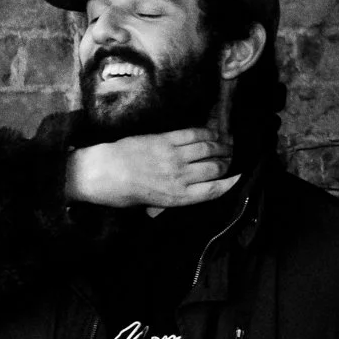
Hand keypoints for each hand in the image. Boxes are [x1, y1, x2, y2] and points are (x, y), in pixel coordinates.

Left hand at [67, 129, 237, 208]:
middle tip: (234, 157)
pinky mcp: (164, 139)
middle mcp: (179, 177)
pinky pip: (193, 134)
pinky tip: (214, 132)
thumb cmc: (119, 193)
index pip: (214, 191)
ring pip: (208, 149)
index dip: (231, 183)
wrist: (98, 172)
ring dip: (223, 146)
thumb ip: (167, 201)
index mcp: (176, 197)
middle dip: (229, 162)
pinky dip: (207, 132)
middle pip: (215, 168)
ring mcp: (173, 157)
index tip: (240, 177)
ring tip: (230, 144)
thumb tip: (181, 196)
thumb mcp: (147, 205)